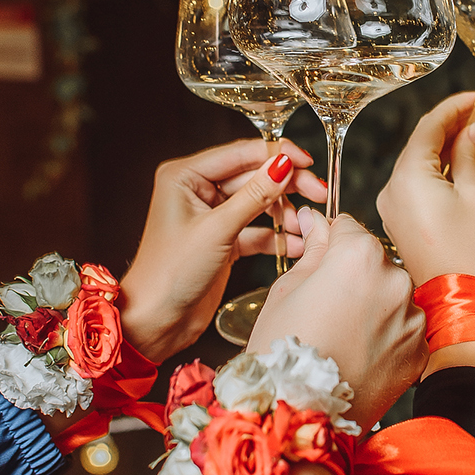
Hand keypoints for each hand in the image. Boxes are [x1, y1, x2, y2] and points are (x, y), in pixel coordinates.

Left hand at [119, 141, 325, 363]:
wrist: (156, 320)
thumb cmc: (170, 273)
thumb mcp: (217, 230)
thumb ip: (255, 195)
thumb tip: (284, 164)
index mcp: (185, 176)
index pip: (240, 154)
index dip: (278, 155)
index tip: (308, 161)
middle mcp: (198, 190)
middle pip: (254, 177)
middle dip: (288, 186)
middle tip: (319, 193)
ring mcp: (211, 216)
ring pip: (259, 203)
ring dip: (285, 213)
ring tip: (308, 226)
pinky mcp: (223, 240)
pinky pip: (256, 230)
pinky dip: (276, 236)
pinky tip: (296, 245)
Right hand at [247, 211, 426, 435]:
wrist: (300, 418)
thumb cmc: (283, 354)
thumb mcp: (285, 290)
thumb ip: (314, 250)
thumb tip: (318, 223)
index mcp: (360, 256)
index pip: (348, 228)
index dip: (330, 242)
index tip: (321, 260)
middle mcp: (395, 280)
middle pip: (374, 262)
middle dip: (354, 276)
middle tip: (326, 308)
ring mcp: (412, 317)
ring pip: (392, 295)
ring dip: (374, 305)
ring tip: (343, 336)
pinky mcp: (420, 350)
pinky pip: (404, 328)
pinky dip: (387, 336)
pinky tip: (360, 354)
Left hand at [377, 92, 474, 287]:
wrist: (459, 302)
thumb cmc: (470, 251)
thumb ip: (469, 155)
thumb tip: (470, 129)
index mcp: (408, 177)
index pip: (429, 128)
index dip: (454, 109)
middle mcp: (392, 189)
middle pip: (421, 145)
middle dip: (452, 128)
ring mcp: (392, 207)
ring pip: (419, 165)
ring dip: (447, 151)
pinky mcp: (399, 222)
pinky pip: (415, 186)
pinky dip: (438, 173)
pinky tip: (463, 167)